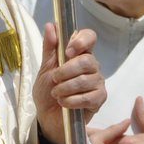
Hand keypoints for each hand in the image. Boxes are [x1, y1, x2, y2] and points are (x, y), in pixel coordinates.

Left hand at [35, 22, 106, 143]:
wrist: (47, 117)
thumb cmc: (47, 91)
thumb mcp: (44, 68)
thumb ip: (49, 47)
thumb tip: (51, 25)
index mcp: (79, 53)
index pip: (89, 37)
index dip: (81, 40)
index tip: (66, 51)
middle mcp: (92, 66)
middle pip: (88, 60)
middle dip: (66, 70)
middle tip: (54, 79)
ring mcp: (97, 82)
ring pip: (86, 79)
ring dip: (65, 88)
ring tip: (56, 94)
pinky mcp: (99, 100)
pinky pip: (89, 97)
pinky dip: (72, 100)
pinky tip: (64, 103)